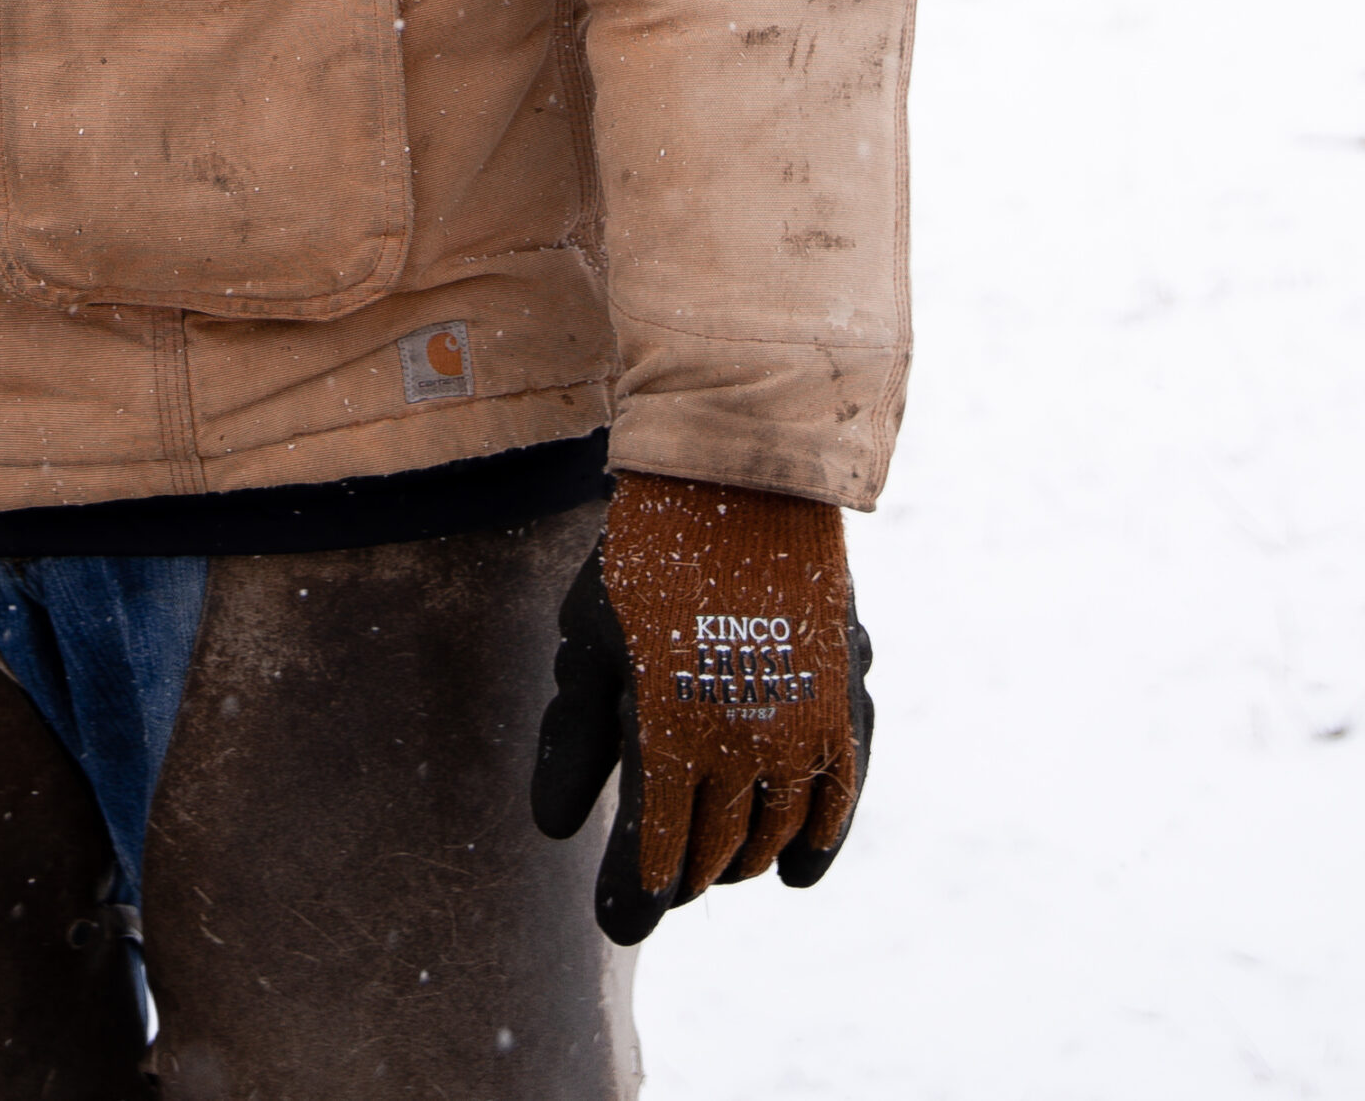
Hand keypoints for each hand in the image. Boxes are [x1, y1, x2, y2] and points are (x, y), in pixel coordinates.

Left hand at [530, 473, 873, 944]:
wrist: (736, 477)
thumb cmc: (641, 559)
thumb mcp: (589, 643)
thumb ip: (575, 738)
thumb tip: (552, 829)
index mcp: (671, 731)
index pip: (655, 855)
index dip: (634, 898)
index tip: (618, 923)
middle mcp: (744, 739)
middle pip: (716, 851)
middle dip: (684, 876)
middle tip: (660, 881)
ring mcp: (804, 720)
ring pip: (776, 832)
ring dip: (742, 861)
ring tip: (713, 867)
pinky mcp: (847, 695)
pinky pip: (840, 793)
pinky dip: (819, 840)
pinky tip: (797, 869)